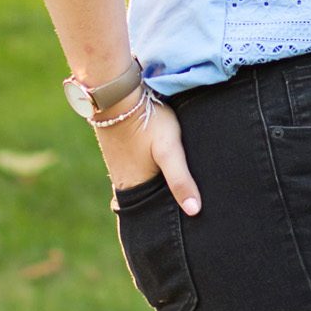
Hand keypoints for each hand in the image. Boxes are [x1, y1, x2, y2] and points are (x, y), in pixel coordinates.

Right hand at [100, 87, 201, 212]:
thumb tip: (194, 211)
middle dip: (164, 200)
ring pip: (142, 183)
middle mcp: (121, 183)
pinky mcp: (116, 152)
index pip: (153, 212)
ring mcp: (116, 167)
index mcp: (132, 190)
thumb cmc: (148, 122)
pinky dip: (147, 171)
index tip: (188, 217)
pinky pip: (135, 169)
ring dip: (156, 184)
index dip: (169, 213)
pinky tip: (158, 164)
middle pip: (147, 199)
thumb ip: (180, 180)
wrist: (117, 94)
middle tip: (188, 200)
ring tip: (177, 182)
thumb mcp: (169, 150)